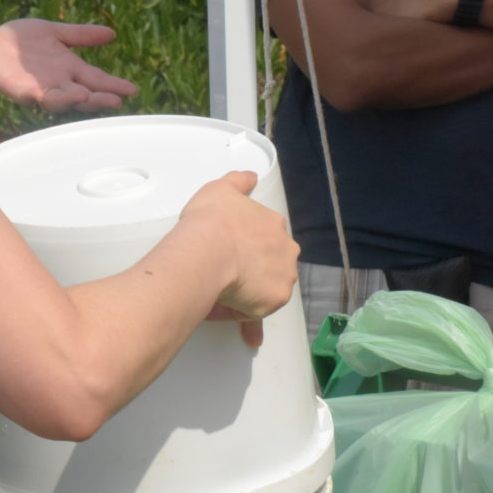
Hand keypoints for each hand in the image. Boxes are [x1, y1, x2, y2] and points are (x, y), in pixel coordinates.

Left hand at [0, 19, 139, 111]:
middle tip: (118, 100)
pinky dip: (50, 98)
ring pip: (63, 99)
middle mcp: (59, 82)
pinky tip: (60, 96)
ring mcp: (40, 88)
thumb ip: (80, 35)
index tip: (132, 90)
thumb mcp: (54, 33)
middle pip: (84, 93)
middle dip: (100, 97)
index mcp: (69, 68)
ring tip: (91, 98)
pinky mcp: (20, 90)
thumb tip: (111, 33)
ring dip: (77, 100)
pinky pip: (37, 97)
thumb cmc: (21, 43)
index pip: (96, 78)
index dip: (113, 85)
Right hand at [180, 170, 298, 346]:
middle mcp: (286, 250)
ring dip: (250, 294)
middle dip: (253, 272)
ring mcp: (283, 275)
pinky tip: (223, 310)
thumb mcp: (221, 189)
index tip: (231, 253)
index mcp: (274, 224)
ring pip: (266, 289)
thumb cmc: (210, 220)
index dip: (248, 248)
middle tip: (224, 275)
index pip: (266, 239)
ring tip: (220, 294)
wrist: (206, 250)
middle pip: (272, 265)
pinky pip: (258, 312)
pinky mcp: (274, 300)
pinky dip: (244, 316)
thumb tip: (250, 177)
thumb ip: (238, 181)